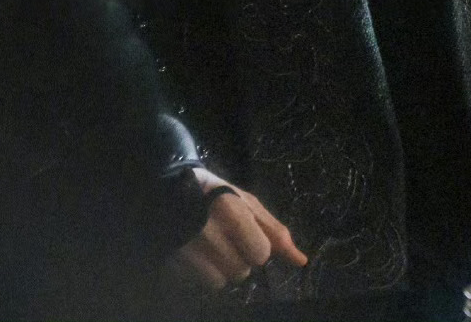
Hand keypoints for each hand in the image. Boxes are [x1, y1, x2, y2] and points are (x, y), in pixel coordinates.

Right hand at [169, 168, 307, 292]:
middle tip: (226, 238)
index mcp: (232, 213)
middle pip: (241, 271)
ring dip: (220, 268)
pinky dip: (202, 272)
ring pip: (221, 282)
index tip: (245, 233)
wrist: (169, 186)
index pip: (261, 254)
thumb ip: (275, 232)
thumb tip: (301, 261)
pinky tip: (197, 252)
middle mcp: (210, 232)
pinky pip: (199, 283)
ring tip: (211, 246)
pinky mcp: (172, 261)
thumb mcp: (248, 203)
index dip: (257, 246)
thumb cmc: (216, 194)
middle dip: (238, 258)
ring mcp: (187, 248)